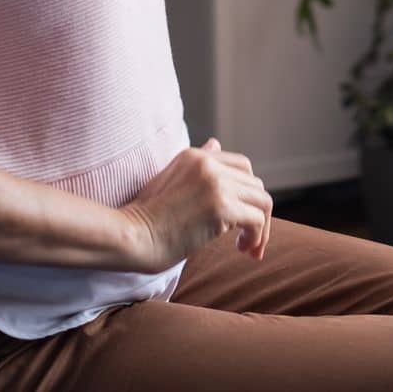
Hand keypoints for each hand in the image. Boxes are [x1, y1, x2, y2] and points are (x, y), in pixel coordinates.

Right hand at [119, 137, 272, 273]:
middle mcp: (208, 163)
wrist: (129, 236)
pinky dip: (257, 237)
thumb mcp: (169, 179)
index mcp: (195, 155)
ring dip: (261, 227)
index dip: (247, 193)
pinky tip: (243, 250)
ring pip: (262, 200)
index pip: (241, 166)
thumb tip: (215, 143)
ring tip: (247, 248)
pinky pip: (257, 220)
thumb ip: (196, 165)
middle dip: (257, 212)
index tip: (241, 219)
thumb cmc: (144, 217)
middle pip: (255, 184)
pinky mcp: (221, 207)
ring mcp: (216, 183)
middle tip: (247, 239)